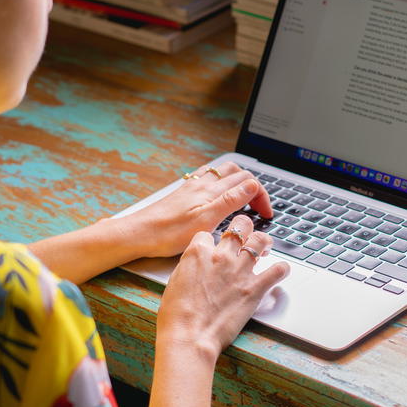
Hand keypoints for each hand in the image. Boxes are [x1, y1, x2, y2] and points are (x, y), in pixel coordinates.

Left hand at [122, 160, 273, 259]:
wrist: (140, 233)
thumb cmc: (169, 232)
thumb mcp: (207, 219)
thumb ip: (231, 200)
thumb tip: (252, 185)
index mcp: (211, 190)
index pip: (248, 182)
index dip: (262, 196)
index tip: (267, 214)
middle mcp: (203, 184)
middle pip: (238, 173)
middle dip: (254, 187)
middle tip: (260, 207)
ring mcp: (192, 187)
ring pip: (223, 173)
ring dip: (239, 181)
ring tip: (246, 196)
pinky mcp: (183, 193)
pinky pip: (208, 178)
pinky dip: (221, 182)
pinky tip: (218, 192)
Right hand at [156, 213, 289, 359]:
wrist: (190, 335)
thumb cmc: (177, 315)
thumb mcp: (175, 282)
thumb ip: (190, 268)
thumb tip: (197, 266)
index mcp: (197, 253)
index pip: (208, 234)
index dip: (211, 241)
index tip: (213, 248)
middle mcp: (221, 256)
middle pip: (239, 226)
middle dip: (244, 229)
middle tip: (246, 236)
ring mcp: (240, 271)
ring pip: (260, 240)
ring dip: (264, 242)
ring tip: (265, 247)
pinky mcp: (255, 288)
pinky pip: (277, 271)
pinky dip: (281, 269)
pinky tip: (280, 270)